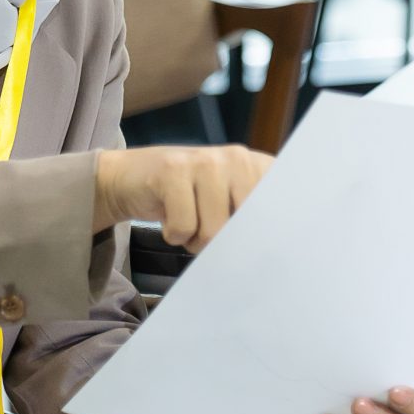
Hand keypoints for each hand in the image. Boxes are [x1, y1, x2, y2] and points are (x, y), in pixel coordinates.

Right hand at [91, 145, 270, 247]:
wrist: (131, 176)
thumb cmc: (187, 197)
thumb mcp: (226, 204)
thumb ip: (250, 219)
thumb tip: (269, 256)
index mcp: (258, 166)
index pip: (282, 205)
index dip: (271, 235)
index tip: (263, 252)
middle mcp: (238, 157)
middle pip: (246, 227)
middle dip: (225, 243)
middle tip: (207, 231)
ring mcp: (206, 160)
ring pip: (213, 231)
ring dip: (195, 240)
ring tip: (187, 220)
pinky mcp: (173, 169)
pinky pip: (183, 227)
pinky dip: (173, 234)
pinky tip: (168, 215)